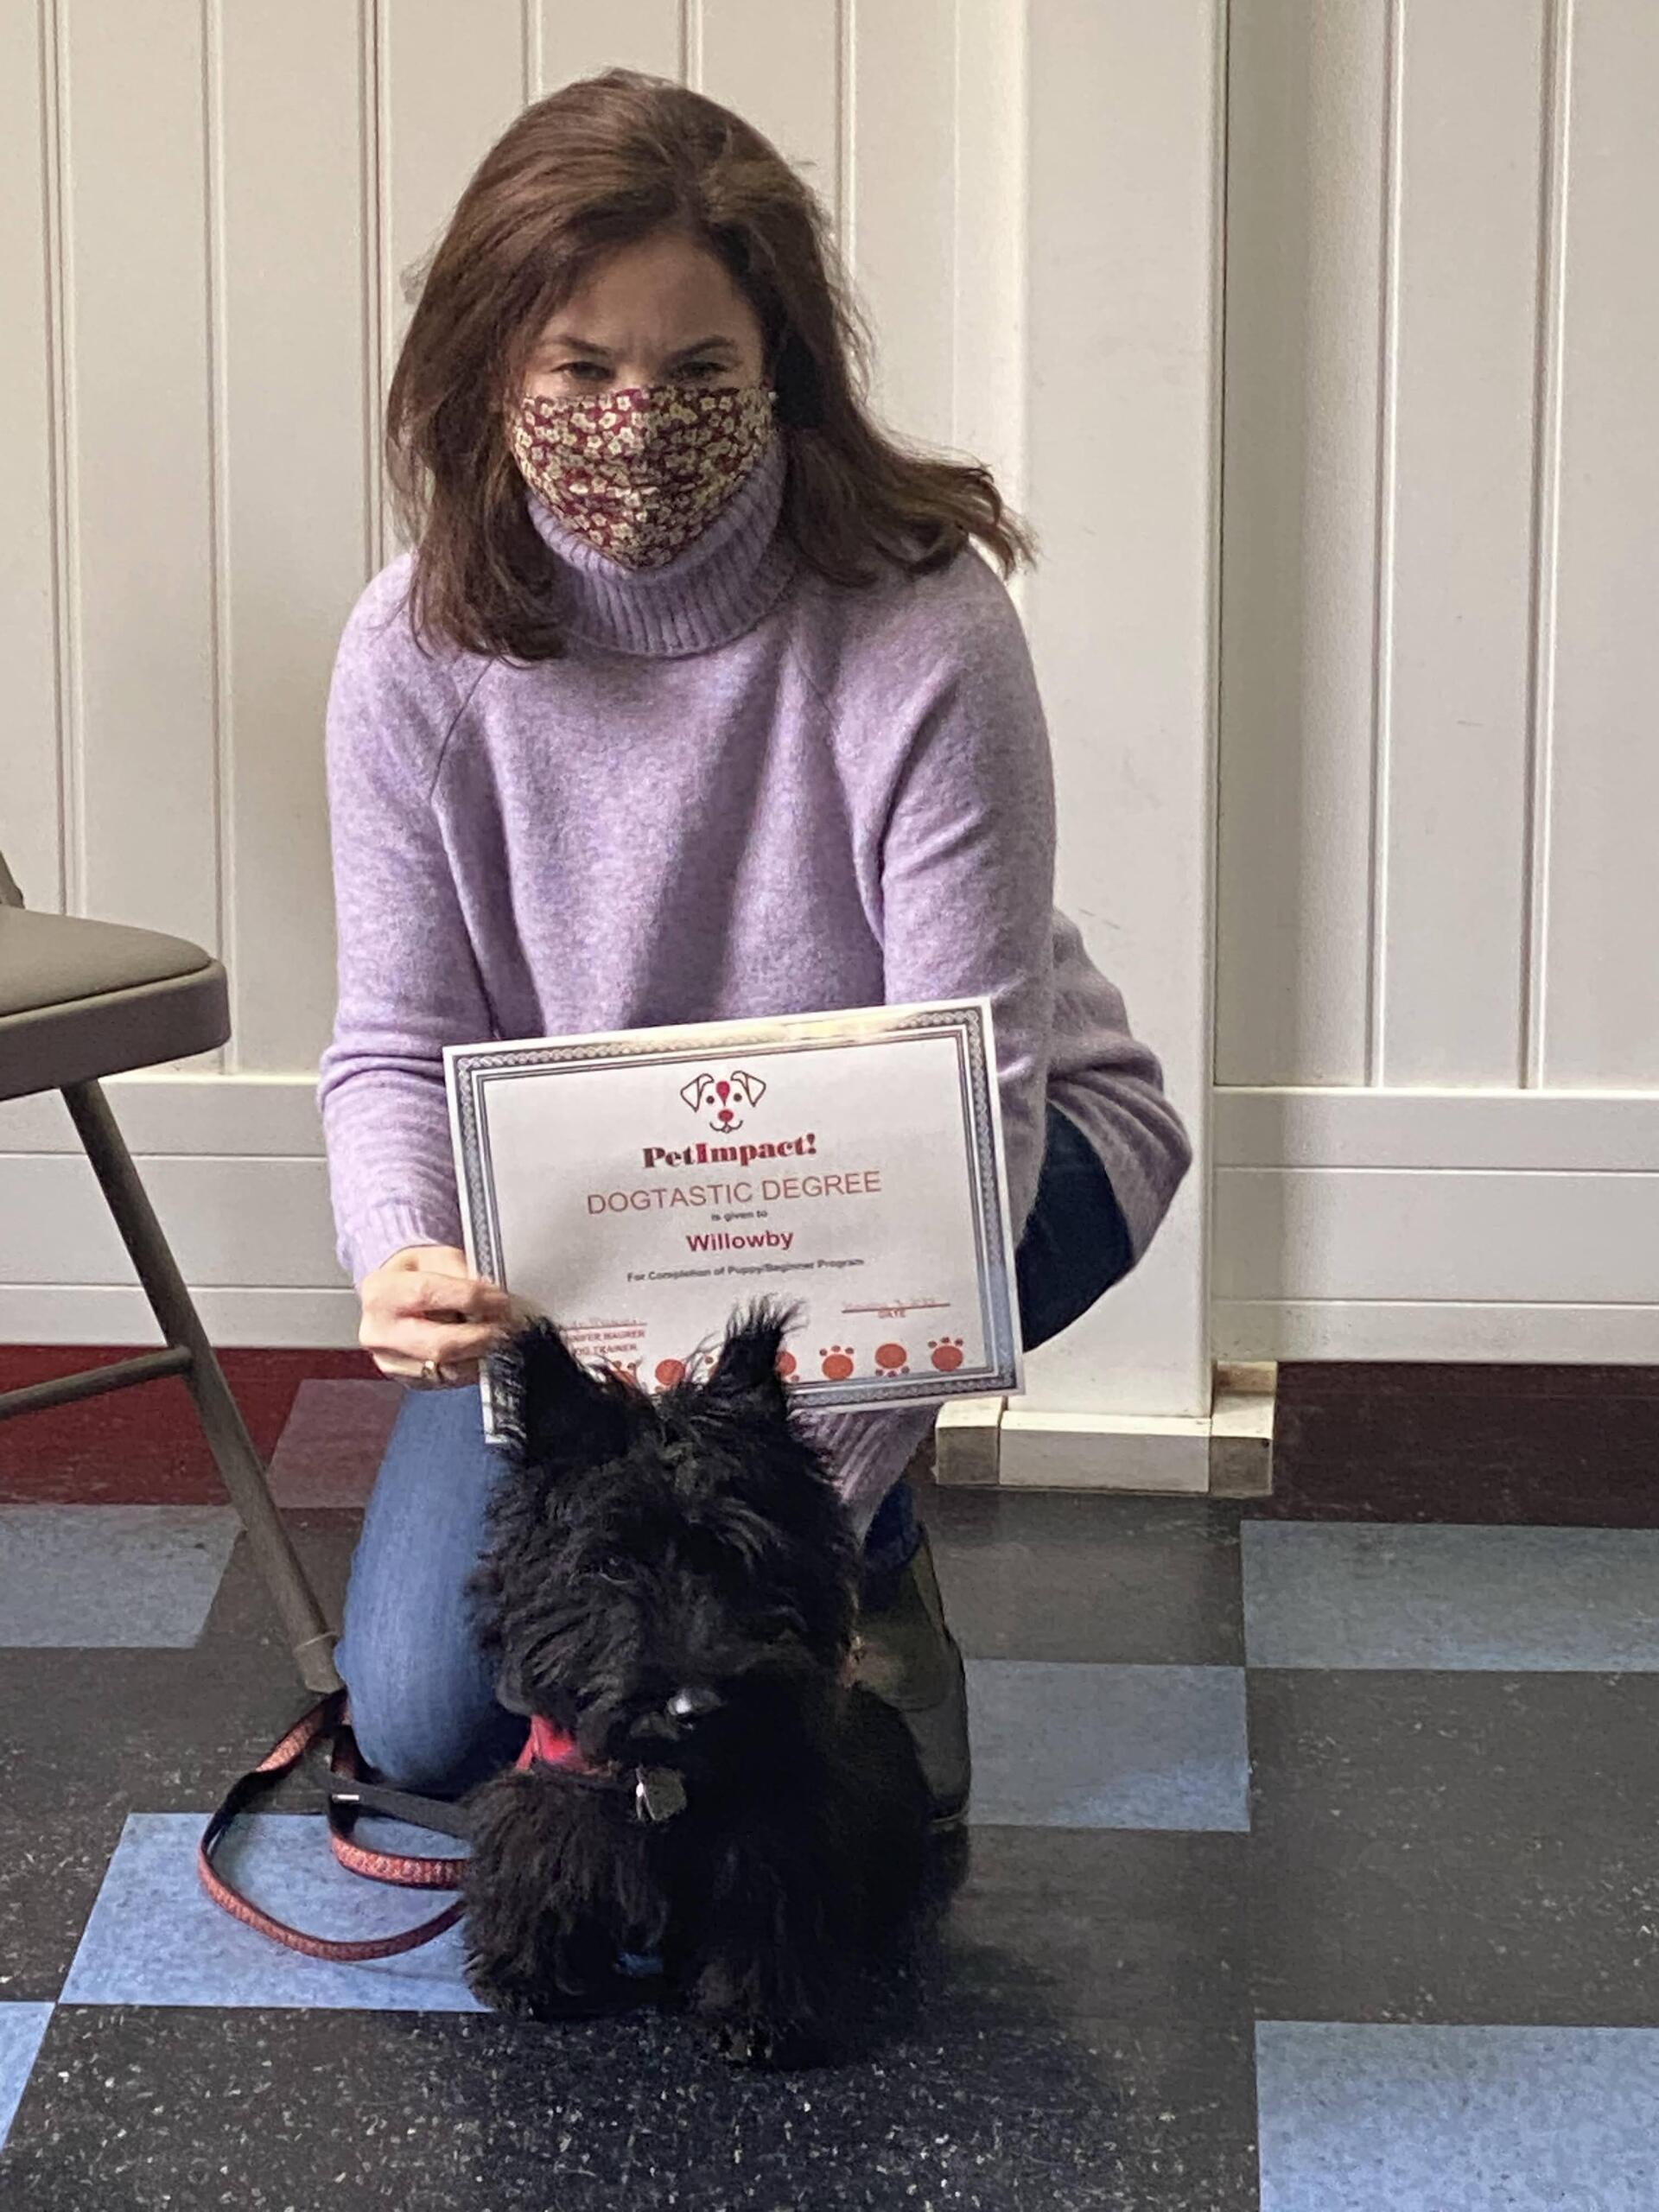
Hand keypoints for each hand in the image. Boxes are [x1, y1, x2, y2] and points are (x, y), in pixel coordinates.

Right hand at [359, 1244, 512, 1387]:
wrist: (391, 1302)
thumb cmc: (415, 1277)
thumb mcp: (435, 1258)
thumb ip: (461, 1272)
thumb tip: (491, 1294)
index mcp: (382, 1292)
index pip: (429, 1294)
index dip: (471, 1298)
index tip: (500, 1299)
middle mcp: (380, 1331)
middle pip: (439, 1343)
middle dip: (481, 1335)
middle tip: (508, 1325)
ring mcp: (390, 1361)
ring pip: (448, 1368)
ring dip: (482, 1354)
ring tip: (500, 1337)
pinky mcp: (407, 1380)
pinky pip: (449, 1380)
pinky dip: (473, 1366)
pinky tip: (483, 1350)